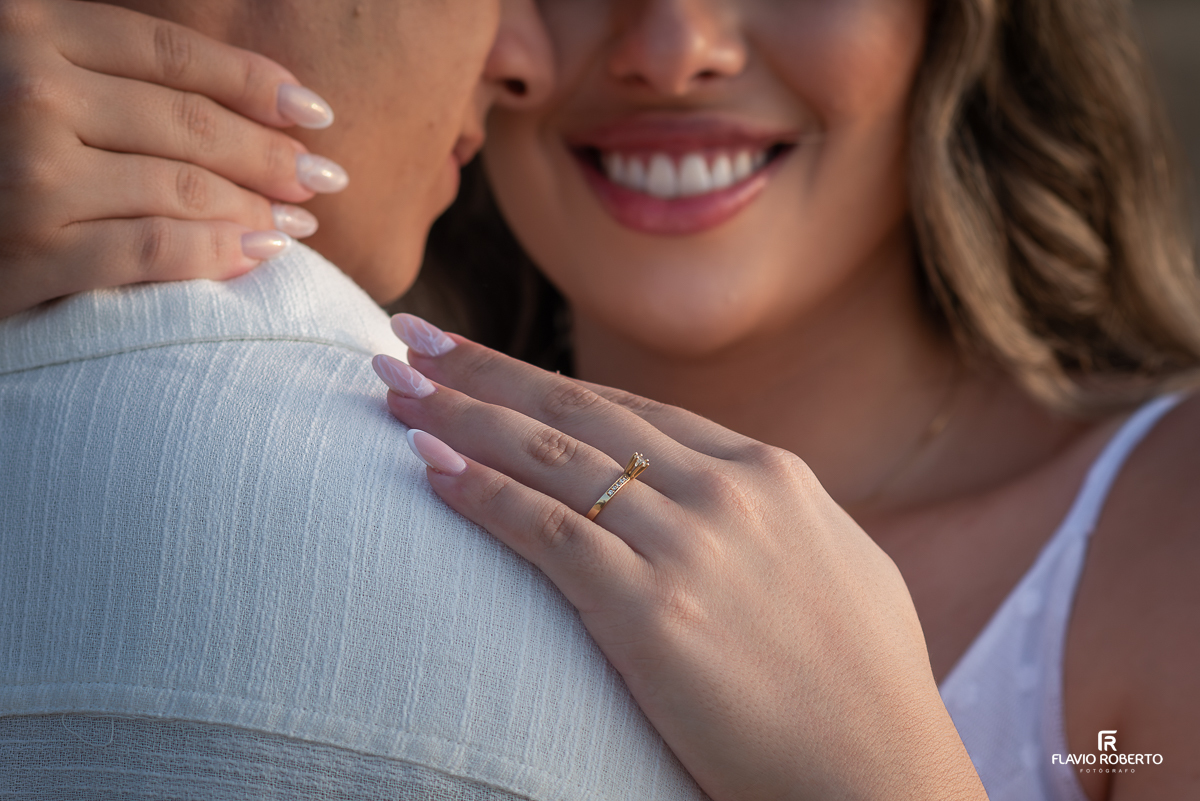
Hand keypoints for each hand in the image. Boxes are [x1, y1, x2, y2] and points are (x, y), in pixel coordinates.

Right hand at [0, 0, 348, 317]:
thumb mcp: (23, 73)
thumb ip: (102, 67)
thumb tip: (239, 101)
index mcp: (26, 29)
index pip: (172, 53)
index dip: (256, 81)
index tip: (315, 112)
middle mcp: (27, 92)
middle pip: (190, 123)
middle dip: (273, 154)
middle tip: (324, 178)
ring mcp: (26, 175)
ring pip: (182, 187)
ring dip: (258, 208)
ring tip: (300, 222)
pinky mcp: (25, 253)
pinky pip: (151, 251)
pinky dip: (217, 253)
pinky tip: (261, 255)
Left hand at [371, 315, 987, 800]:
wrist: (881, 775)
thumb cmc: (868, 684)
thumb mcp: (837, 564)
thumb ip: (775, 516)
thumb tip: (737, 490)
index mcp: (769, 474)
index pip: (632, 409)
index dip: (548, 379)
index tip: (489, 360)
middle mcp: (726, 491)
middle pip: (577, 410)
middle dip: (483, 369)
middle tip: (409, 336)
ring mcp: (689, 546)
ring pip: (548, 457)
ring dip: (459, 416)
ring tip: (390, 386)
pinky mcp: (651, 612)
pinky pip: (544, 532)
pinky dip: (479, 493)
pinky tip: (425, 466)